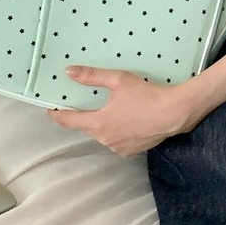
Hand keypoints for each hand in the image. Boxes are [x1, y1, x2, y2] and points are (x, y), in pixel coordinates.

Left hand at [47, 66, 200, 156]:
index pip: (68, 121)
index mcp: (98, 123)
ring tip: (117, 108)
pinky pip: (117, 140)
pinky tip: (129, 119)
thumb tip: (69, 72)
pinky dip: (118, 130)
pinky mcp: (131, 151)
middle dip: (87, 114)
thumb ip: (92, 76)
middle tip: (92, 100)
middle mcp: (105, 139)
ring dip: (105, 123)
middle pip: (87, 126)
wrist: (174, 113)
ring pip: (103, 133)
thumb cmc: (146, 95)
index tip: (51, 107)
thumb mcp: (118, 80)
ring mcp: (118, 148)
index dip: (57, 113)